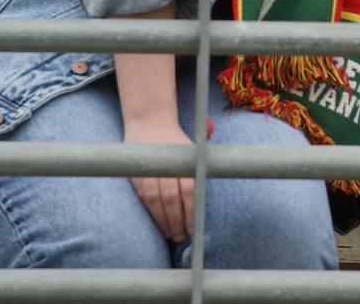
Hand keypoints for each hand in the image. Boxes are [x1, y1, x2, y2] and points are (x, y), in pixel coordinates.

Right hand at [123, 118, 194, 242]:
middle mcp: (167, 166)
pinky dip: (151, 212)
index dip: (191, 212)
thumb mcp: (193, 149)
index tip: (194, 229)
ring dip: (163, 221)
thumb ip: (204, 166)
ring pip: (156, 201)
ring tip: (170, 234)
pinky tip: (157, 222)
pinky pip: (144, 198)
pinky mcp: (137, 175)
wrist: (150, 122)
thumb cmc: (177, 141)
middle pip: (173, 199)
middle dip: (177, 221)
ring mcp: (150, 171)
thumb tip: (222, 180)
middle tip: (181, 237)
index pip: (190, 191)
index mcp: (184, 161)